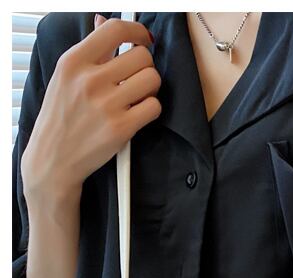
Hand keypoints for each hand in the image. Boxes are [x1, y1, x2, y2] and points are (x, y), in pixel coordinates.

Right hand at [21, 13, 160, 199]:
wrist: (53, 157)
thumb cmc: (61, 116)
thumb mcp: (66, 76)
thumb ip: (90, 50)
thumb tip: (104, 21)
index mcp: (74, 61)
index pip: (115, 30)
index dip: (137, 32)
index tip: (144, 39)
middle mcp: (90, 79)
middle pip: (142, 56)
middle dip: (144, 67)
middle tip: (135, 79)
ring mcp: (106, 104)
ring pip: (153, 79)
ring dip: (150, 88)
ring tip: (136, 96)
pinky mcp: (121, 127)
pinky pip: (154, 107)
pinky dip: (151, 109)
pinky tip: (138, 114)